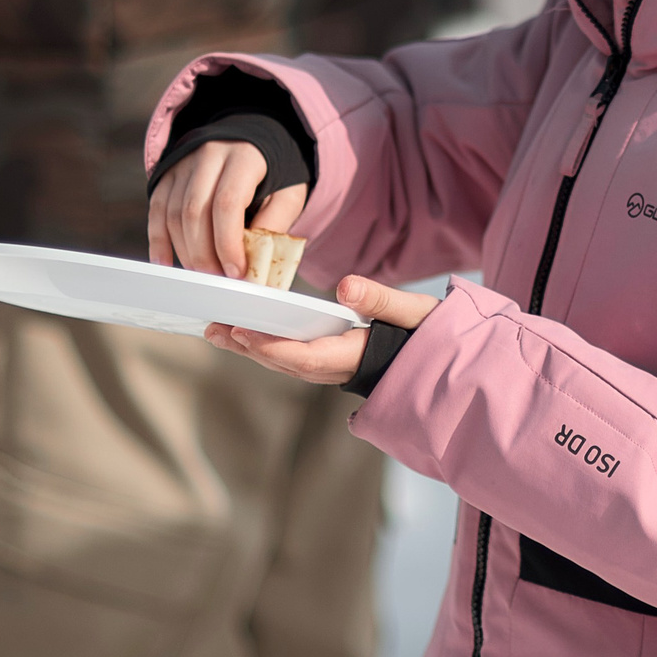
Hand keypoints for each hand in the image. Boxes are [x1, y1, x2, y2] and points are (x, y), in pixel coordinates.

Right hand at [148, 139, 308, 279]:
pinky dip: (159, 241)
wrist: (252, 141)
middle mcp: (209, 155)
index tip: (236, 272)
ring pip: (174, 214)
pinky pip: (157, 211)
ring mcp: (184, 163)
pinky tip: (166, 263)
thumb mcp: (288, 194)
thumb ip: (274, 225)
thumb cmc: (274, 173)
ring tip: (203, 274)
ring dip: (186, 251)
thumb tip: (255, 264)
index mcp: (244, 157)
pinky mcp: (167, 175)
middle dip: (204, 254)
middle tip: (217, 279)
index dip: (228, 243)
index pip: (227, 203)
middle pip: (195, 211)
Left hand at [207, 274, 442, 384]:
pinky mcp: (332, 363)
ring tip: (216, 332)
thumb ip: (381, 299)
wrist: (443, 363)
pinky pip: (292, 358)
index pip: (306, 358)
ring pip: (285, 363)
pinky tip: (244, 333)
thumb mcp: (415, 312)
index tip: (243, 333)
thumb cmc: (430, 334)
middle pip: (285, 363)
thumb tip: (345, 285)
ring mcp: (334, 370)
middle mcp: (340, 370)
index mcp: (357, 359)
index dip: (272, 348)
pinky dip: (267, 347)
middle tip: (213, 330)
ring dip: (251, 349)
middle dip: (249, 348)